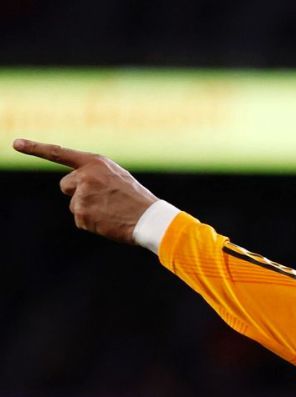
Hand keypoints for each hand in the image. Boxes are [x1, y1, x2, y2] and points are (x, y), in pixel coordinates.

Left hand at [13, 139, 156, 243]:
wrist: (149, 218)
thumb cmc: (135, 198)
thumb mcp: (115, 177)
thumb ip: (92, 176)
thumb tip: (71, 187)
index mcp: (95, 162)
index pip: (59, 153)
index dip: (35, 148)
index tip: (15, 143)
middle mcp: (85, 176)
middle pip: (65, 185)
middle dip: (78, 193)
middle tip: (103, 200)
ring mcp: (82, 195)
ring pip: (74, 204)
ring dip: (88, 209)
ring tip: (111, 211)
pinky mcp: (81, 214)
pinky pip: (80, 219)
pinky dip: (92, 222)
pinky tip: (108, 221)